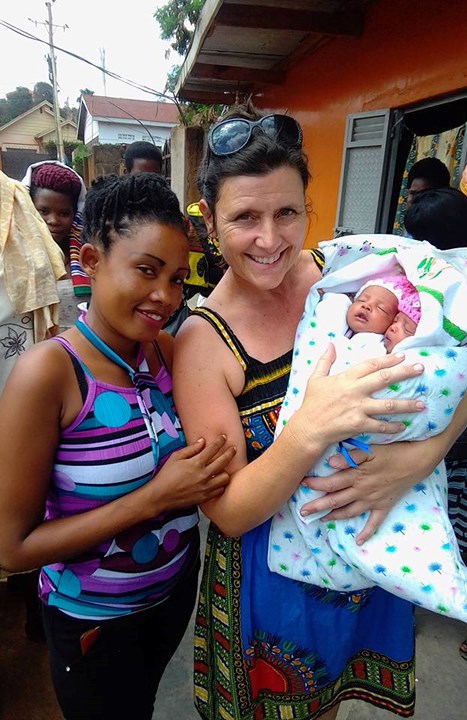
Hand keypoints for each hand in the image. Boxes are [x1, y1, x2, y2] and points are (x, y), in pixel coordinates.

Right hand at [150, 434, 235, 510]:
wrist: (160, 496)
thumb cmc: (166, 475)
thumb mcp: (175, 457)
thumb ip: (191, 449)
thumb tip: (202, 441)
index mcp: (196, 463)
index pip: (213, 449)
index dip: (220, 441)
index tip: (224, 437)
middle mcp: (203, 475)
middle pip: (224, 461)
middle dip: (230, 452)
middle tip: (233, 449)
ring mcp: (205, 487)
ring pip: (225, 478)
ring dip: (225, 471)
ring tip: (224, 468)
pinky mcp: (204, 497)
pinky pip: (220, 490)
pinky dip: (221, 485)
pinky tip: (218, 481)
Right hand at [295, 344, 424, 448]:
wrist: (308, 427)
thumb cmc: (311, 403)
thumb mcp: (315, 378)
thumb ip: (325, 360)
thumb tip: (330, 344)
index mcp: (346, 378)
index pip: (371, 365)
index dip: (388, 359)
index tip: (402, 356)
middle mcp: (355, 391)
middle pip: (384, 379)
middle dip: (404, 373)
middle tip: (421, 369)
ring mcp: (358, 408)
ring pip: (388, 405)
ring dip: (406, 404)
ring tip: (422, 403)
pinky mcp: (358, 424)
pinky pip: (379, 425)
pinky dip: (392, 427)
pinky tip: (402, 426)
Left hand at [300, 441, 434, 542]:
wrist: (417, 460)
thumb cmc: (392, 451)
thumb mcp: (371, 449)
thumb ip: (350, 456)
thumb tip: (330, 463)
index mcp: (356, 475)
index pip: (331, 482)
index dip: (315, 484)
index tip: (301, 484)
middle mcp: (362, 491)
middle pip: (336, 500)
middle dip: (317, 506)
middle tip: (302, 512)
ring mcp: (373, 500)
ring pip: (350, 512)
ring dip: (335, 517)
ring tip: (321, 520)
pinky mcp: (384, 505)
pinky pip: (375, 522)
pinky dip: (367, 532)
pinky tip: (359, 541)